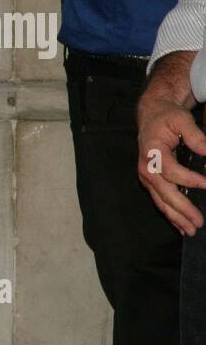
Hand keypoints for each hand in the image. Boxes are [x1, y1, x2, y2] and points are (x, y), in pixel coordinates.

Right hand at [136, 51, 205, 234]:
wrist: (151, 115)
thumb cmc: (166, 117)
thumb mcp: (182, 120)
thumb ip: (196, 136)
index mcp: (152, 152)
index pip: (170, 171)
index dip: (189, 179)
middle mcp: (146, 168)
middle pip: (164, 192)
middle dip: (182, 209)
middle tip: (198, 221)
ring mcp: (147, 177)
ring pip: (161, 201)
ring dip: (176, 217)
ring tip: (191, 229)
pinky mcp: (151, 182)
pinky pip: (160, 200)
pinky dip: (170, 214)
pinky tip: (180, 225)